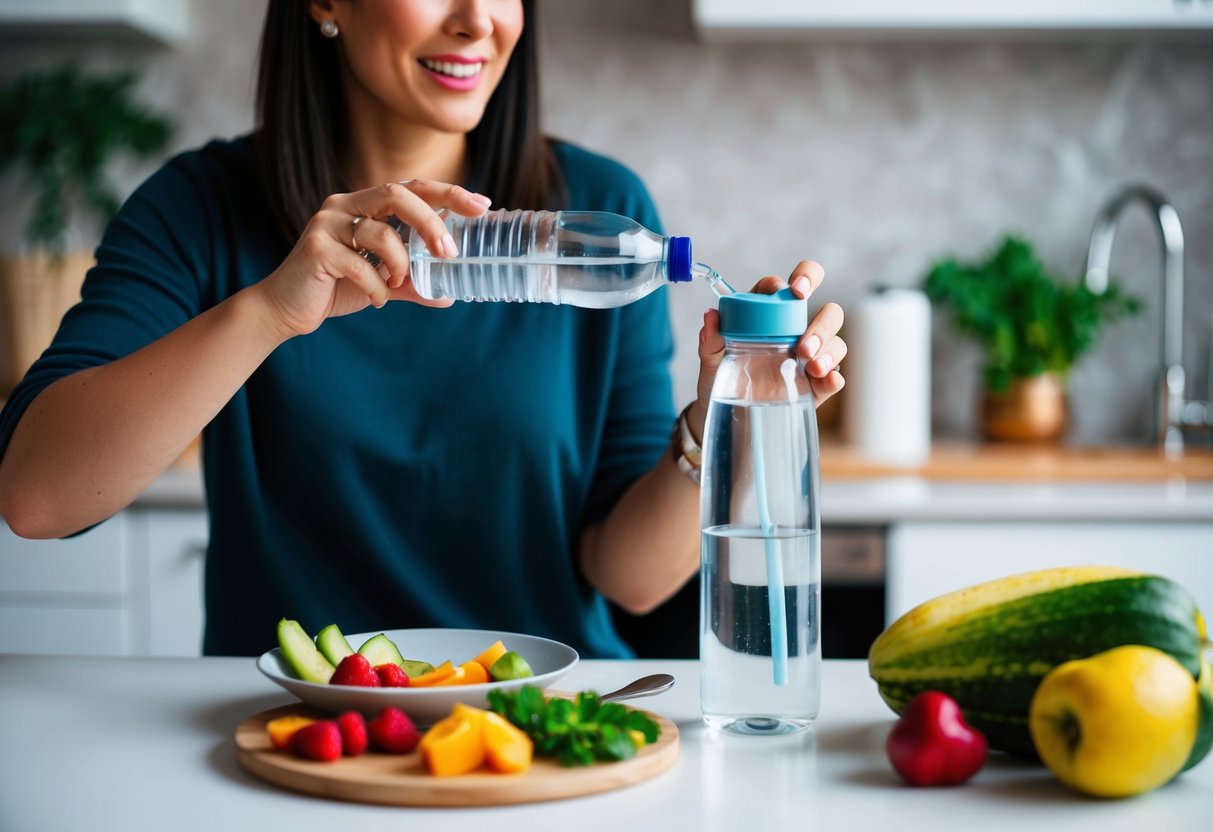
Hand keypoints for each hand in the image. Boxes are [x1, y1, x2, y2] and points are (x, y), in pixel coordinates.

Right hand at [254, 179, 492, 337]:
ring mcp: (327, 223)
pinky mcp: (315, 249)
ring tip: (396, 283)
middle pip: (398, 194)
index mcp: (363, 205)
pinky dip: (377, 288)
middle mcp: (344, 204)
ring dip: (400, 264)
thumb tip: (450, 295)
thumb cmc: (334, 288)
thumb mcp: (383, 283)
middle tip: (450, 252)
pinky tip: (375, 300)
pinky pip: (361, 267)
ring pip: (381, 234)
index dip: (448, 193)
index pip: (412, 188)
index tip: (482, 205)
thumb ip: (413, 283)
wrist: (285, 309)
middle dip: (431, 222)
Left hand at [688, 260, 845, 441]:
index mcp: (770, 315)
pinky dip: (834, 378)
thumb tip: (711, 316)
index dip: (802, 278)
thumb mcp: (711, 361)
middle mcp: (796, 332)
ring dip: (829, 349)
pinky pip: (834, 377)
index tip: (795, 290)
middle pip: (828, 312)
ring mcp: (810, 359)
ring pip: (836, 342)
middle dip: (822, 323)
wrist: (727, 418)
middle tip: (803, 345)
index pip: (791, 288)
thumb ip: (711, 340)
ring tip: (811, 365)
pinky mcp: (816, 386)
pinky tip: (827, 380)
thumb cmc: (720, 380)